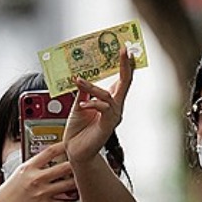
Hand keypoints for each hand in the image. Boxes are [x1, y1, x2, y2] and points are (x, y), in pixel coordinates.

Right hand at [0, 142, 76, 201]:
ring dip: (75, 184)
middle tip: (82, 166)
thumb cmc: (6, 196)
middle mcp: (36, 179)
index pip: (50, 151)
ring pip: (70, 185)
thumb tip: (46, 161)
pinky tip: (61, 201)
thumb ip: (32, 167)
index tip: (72, 144)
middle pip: (66, 167)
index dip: (64, 145)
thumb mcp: (17, 175)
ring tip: (75, 184)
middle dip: (77, 166)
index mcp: (28, 168)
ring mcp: (42, 193)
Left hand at [64, 47, 133, 164]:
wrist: (75, 151)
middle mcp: (115, 108)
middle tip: (125, 51)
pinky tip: (82, 106)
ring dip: (92, 88)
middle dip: (125, 66)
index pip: (121, 80)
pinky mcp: (108, 124)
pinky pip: (103, 108)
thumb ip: (83, 93)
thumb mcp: (78, 106)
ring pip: (108, 95)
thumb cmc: (78, 131)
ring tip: (79, 81)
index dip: (124, 65)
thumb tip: (81, 79)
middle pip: (125, 83)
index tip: (125, 50)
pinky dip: (92, 104)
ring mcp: (113, 116)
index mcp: (109, 102)